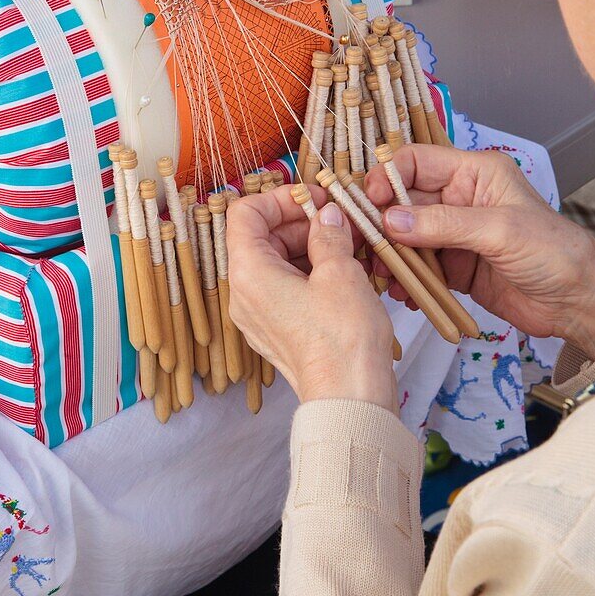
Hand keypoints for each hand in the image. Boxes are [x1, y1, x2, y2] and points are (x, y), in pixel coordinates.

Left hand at [227, 186, 396, 411]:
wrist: (350, 397)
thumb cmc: (342, 338)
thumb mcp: (340, 271)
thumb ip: (329, 234)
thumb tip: (328, 216)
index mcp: (248, 273)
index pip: (244, 214)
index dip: (280, 198)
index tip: (315, 198)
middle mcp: (244, 294)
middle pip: (262, 238)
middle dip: (301, 222)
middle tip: (341, 219)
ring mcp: (259, 317)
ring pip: (278, 264)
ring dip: (311, 247)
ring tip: (350, 244)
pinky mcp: (279, 332)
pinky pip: (287, 289)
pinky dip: (312, 273)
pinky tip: (347, 271)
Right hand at [365, 146, 594, 360]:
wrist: (580, 302)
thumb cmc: (553, 252)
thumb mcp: (499, 230)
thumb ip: (443, 224)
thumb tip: (390, 221)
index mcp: (474, 173)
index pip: (416, 162)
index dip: (387, 178)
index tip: (368, 203)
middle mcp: (460, 199)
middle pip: (403, 202)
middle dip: (379, 222)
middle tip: (357, 243)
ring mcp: (455, 235)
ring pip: (406, 237)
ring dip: (388, 255)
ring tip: (375, 275)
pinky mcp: (455, 268)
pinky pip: (418, 268)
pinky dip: (404, 279)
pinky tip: (398, 292)